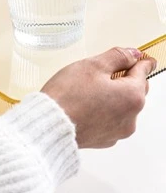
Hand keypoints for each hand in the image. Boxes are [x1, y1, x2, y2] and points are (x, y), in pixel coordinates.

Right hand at [41, 47, 155, 148]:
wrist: (49, 125)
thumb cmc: (69, 96)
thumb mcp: (93, 65)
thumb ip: (117, 56)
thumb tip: (133, 53)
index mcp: (132, 96)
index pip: (143, 72)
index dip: (140, 61)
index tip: (142, 58)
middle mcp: (131, 117)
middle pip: (134, 90)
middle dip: (124, 79)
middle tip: (103, 70)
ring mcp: (118, 131)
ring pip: (122, 106)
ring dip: (113, 96)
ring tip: (88, 89)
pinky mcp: (104, 139)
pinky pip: (110, 120)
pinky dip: (104, 111)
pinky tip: (86, 104)